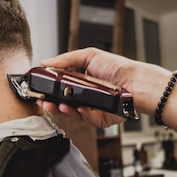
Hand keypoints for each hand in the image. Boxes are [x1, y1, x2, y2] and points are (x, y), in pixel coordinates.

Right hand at [40, 47, 170, 125]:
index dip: (51, 91)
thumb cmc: (119, 68)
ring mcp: (94, 109)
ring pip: (74, 114)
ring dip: (64, 110)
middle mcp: (87, 97)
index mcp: (83, 82)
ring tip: (58, 105)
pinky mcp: (102, 119)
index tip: (41, 90)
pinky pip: (88, 120)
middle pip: (64, 104)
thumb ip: (66, 59)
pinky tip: (78, 108)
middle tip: (44, 101)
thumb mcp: (90, 56)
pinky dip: (82, 114)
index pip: (62, 89)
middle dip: (52, 103)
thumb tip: (46, 61)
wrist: (136, 82)